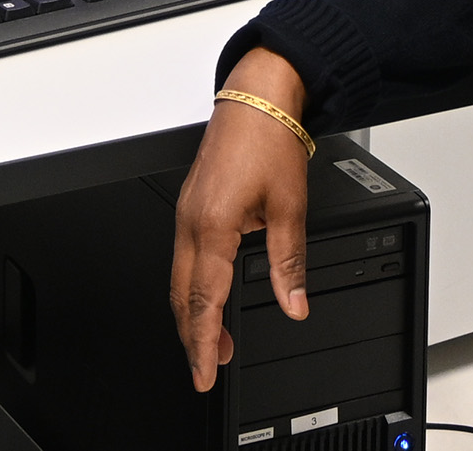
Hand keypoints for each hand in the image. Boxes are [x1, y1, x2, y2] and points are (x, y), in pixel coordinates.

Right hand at [171, 50, 310, 390]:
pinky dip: (192, 286)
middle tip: (207, 369)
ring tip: (212, 341)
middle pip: (181, 294)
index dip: (202, 342)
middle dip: (192, 336)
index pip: (204, 298)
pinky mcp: (190, 205)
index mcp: (213, 225)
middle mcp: (191, 221)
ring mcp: (186, 213)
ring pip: (178, 277)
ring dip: (193, 312)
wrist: (256, 100)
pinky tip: (208, 296)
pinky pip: (182, 256)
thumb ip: (289, 263)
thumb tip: (294, 304)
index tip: (205, 372)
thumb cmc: (269, 142)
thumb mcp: (290, 207)